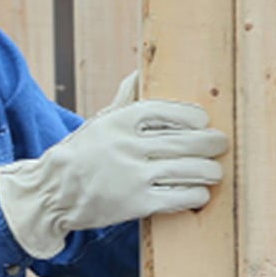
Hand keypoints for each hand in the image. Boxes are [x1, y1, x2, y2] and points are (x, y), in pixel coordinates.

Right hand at [0, 101, 231, 256]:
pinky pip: (179, 197)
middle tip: (221, 144)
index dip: (192, 116)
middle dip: (211, 143)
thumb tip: (139, 72)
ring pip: (188, 170)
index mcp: (119, 122)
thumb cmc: (84, 153)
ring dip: (210, 171)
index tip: (203, 120)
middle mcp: (128, 147)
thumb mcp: (100, 122)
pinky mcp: (137, 204)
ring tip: (214, 171)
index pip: (167, 111)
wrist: (54, 192)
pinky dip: (196, 194)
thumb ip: (125, 99)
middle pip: (185, 142)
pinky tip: (199, 192)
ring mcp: (133, 177)